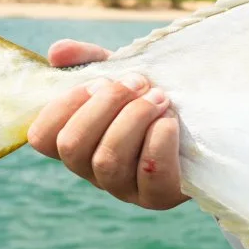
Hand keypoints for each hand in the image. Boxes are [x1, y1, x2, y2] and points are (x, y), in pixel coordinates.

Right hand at [25, 39, 185, 209]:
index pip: (42, 137)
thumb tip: (57, 53)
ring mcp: (124, 188)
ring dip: (135, 118)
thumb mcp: (120, 71)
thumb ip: (87, 58)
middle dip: (106, 105)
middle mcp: (93, 171)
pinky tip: (170, 120)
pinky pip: (150, 173)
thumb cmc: (152, 97)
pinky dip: (159, 139)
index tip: (97, 81)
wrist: (205, 119)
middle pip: (72, 147)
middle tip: (138, 82)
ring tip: (159, 97)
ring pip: (108, 160)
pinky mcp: (158, 196)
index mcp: (78, 142)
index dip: (64, 106)